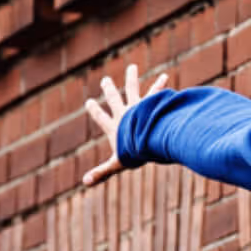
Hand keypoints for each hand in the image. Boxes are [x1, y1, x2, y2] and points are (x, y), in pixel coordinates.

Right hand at [82, 63, 168, 185]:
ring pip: (133, 89)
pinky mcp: (151, 104)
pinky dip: (161, 86)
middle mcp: (124, 113)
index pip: (100, 117)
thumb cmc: (134, 152)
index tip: (89, 102)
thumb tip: (85, 183)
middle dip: (109, 89)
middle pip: (113, 99)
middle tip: (105, 81)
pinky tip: (166, 77)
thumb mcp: (117, 164)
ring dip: (132, 78)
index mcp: (114, 126)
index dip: (94, 110)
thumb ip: (102, 172)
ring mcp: (137, 107)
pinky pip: (157, 93)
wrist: (150, 138)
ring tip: (132, 67)